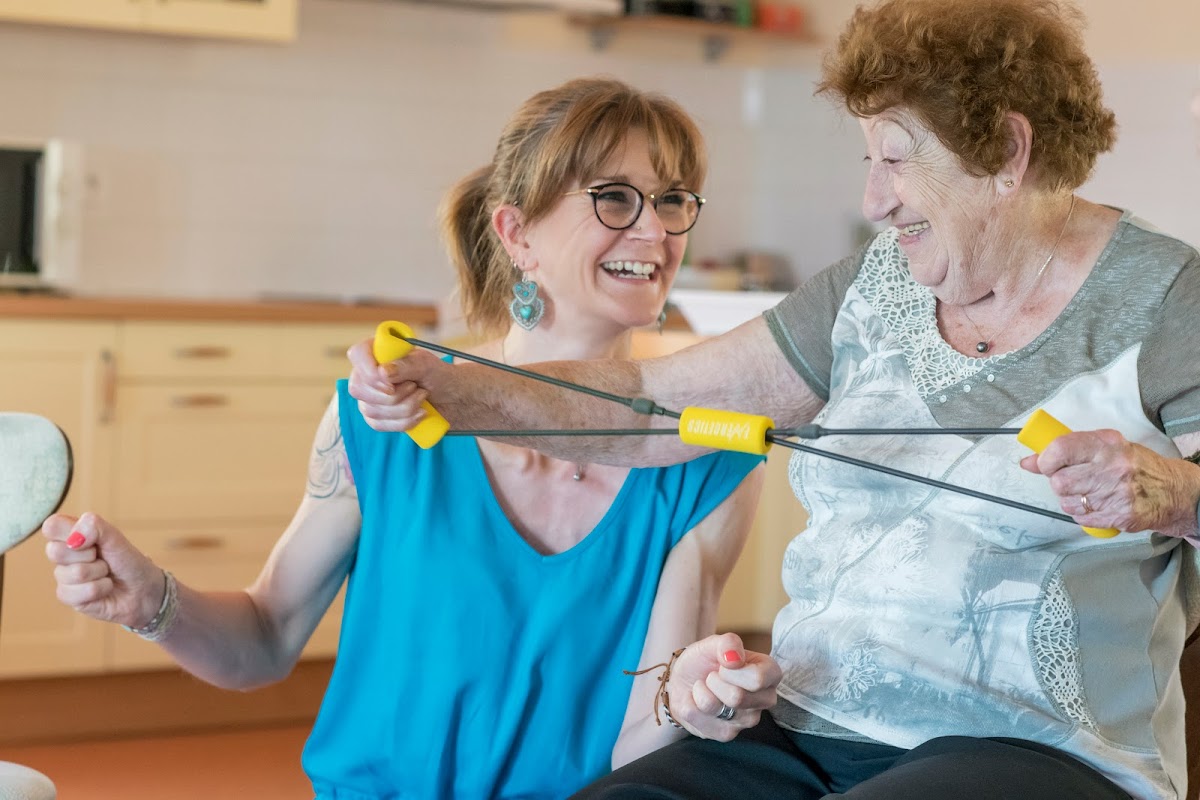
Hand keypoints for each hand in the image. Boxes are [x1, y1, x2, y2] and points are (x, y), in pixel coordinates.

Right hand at [42, 512, 164, 627]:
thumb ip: (95, 527)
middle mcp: (64, 555)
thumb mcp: (116, 538)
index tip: (90, 540)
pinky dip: (99, 589)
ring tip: (106, 574)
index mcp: (72, 535)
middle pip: (55, 551)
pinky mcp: (69, 597)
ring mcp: (64, 577)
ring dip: (99, 573)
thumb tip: (74, 538)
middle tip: (103, 558)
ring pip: (72, 573)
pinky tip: (104, 588)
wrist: (144, 589)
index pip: (51, 526)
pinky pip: (74, 593)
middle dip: (89, 555)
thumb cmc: (128, 561)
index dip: (68, 532)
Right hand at [346, 337, 441, 432]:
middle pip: (359, 388)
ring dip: (404, 408)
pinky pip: (378, 425)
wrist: (451, 398)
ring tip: (423, 397)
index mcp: (378, 352)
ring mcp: (369, 397)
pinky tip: (419, 414)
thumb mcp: (427, 366)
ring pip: (371, 410)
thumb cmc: (438, 375)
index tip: (391, 384)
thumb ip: (407, 365)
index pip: (358, 354)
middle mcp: (368, 373)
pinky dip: (403, 422)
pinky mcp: (376, 417)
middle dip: (393, 395)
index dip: (369, 371)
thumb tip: (382, 372)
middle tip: (416, 387)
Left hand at [665, 632, 780, 740]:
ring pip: (714, 706)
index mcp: (770, 674)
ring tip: (705, 687)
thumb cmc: (706, 660)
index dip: (730, 670)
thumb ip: (728, 643)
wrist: (686, 680)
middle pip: (736, 697)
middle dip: (713, 680)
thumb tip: (733, 659)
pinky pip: (696, 717)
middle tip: (712, 676)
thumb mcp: (714, 643)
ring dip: (700, 691)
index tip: (724, 665)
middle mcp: (765, 700)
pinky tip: (697, 700)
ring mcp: (747, 721)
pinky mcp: (726, 734)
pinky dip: (689, 704)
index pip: (757, 679)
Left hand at [1020, 429, 1198, 536]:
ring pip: (1067, 502)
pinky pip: (1080, 518)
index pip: (1060, 450)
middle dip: (1059, 482)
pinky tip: (1098, 504)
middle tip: (1073, 479)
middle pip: (1059, 481)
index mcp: (1107, 445)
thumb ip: (1068, 450)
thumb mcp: (1106, 446)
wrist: (1173, 491)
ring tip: (1090, 492)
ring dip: (1071, 499)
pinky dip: (1083, 513)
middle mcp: (1112, 468)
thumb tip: (1029, 461)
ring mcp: (1117, 494)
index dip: (1046, 459)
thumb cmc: (1136, 466)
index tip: (1046, 463)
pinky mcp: (1119, 517)